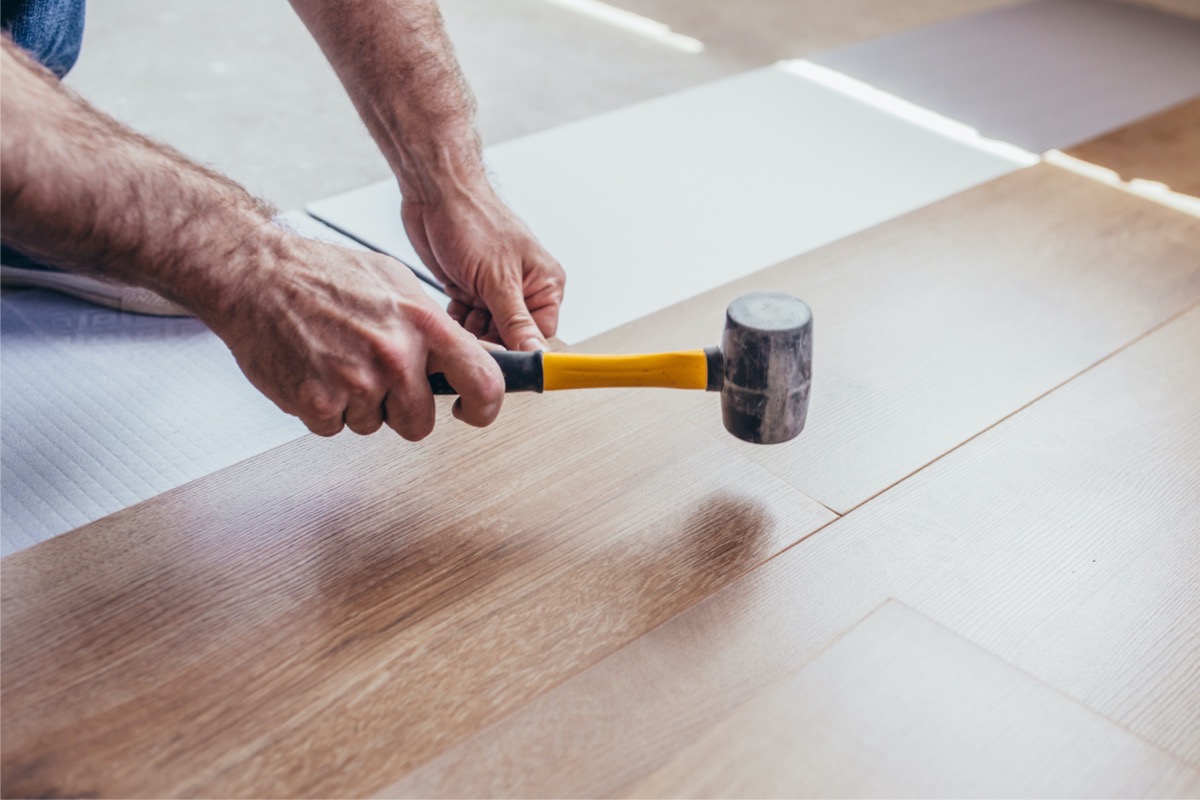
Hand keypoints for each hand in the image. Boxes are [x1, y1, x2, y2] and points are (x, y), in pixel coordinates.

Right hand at [206, 231, 504, 439]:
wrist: (255, 275)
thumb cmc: (321, 274)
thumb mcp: (395, 283)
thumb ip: (432, 325)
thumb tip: (468, 356)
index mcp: (423, 324)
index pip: (484, 381)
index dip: (484, 407)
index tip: (474, 411)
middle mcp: (394, 355)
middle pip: (420, 422)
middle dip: (401, 409)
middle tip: (377, 378)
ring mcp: (356, 383)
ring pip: (374, 424)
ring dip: (358, 404)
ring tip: (337, 360)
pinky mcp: (318, 404)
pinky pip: (335, 427)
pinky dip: (324, 408)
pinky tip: (314, 371)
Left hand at [401, 185, 564, 350]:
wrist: (435, 193)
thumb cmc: (474, 219)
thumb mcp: (497, 279)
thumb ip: (516, 321)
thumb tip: (535, 353)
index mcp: (544, 283)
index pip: (540, 334)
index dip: (519, 347)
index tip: (498, 354)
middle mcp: (523, 289)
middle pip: (511, 337)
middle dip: (489, 337)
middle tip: (473, 331)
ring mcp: (495, 290)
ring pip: (487, 332)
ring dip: (471, 330)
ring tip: (463, 312)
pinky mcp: (471, 290)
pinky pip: (467, 321)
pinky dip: (457, 320)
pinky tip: (453, 305)